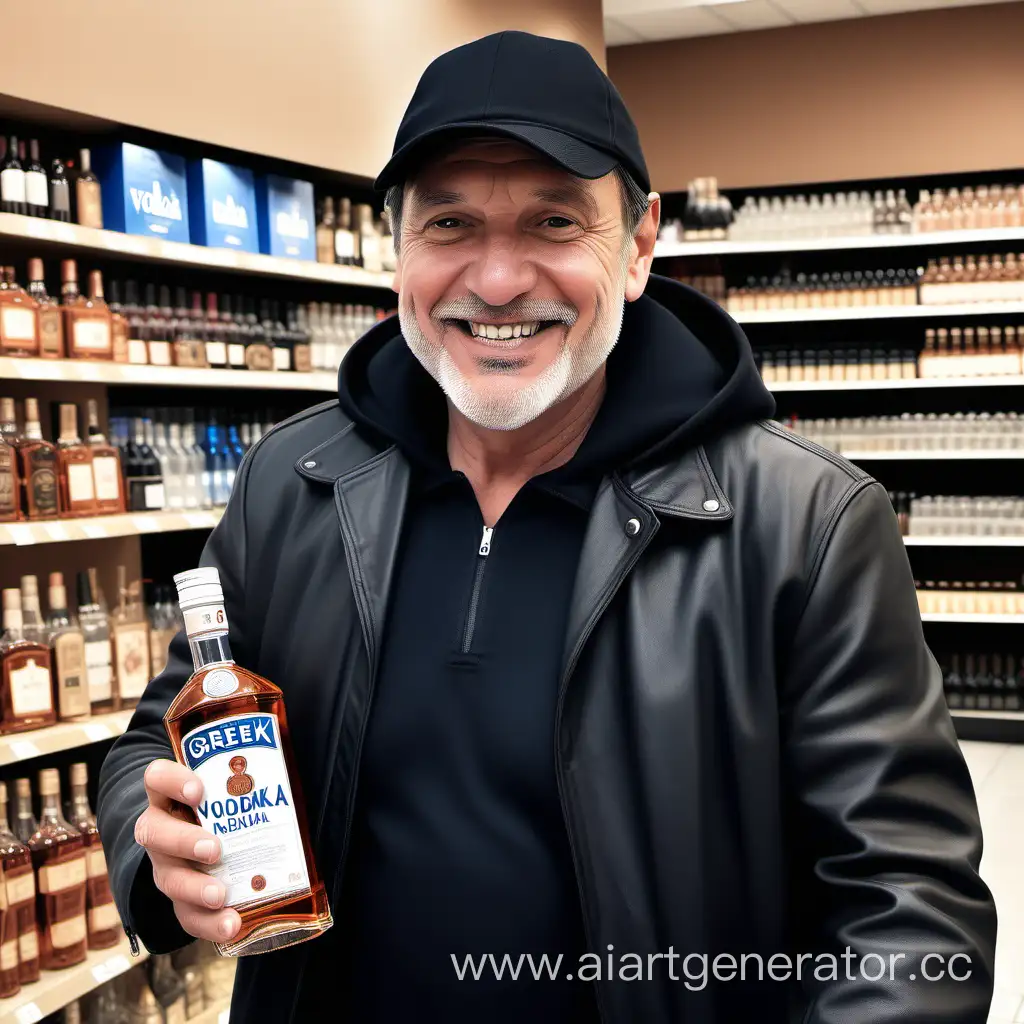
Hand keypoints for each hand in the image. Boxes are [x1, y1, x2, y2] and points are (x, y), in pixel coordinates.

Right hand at [134, 759, 240, 942]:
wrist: (210, 844)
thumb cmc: (226, 807)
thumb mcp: (230, 791)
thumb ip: (250, 782)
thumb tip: (287, 780)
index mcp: (170, 795)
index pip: (157, 778)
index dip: (172, 782)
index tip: (198, 791)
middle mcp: (161, 829)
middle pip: (154, 832)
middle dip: (183, 841)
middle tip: (214, 849)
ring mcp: (166, 866)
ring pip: (168, 878)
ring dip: (195, 889)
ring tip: (220, 896)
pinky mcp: (179, 899)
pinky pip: (186, 915)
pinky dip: (209, 922)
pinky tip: (231, 925)